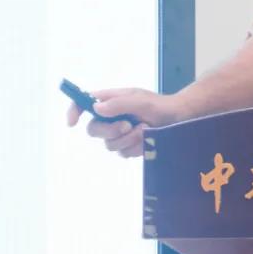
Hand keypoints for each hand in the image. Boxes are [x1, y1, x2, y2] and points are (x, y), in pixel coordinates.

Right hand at [65, 88, 184, 158]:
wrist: (180, 118)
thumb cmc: (160, 105)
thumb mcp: (140, 101)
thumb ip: (119, 104)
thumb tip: (95, 108)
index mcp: (111, 101)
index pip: (84, 103)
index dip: (74, 111)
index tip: (73, 123)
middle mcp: (111, 117)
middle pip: (93, 130)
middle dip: (110, 131)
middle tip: (128, 125)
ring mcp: (119, 133)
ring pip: (110, 144)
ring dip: (129, 139)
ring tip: (146, 129)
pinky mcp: (128, 146)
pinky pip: (123, 153)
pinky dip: (136, 147)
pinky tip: (147, 138)